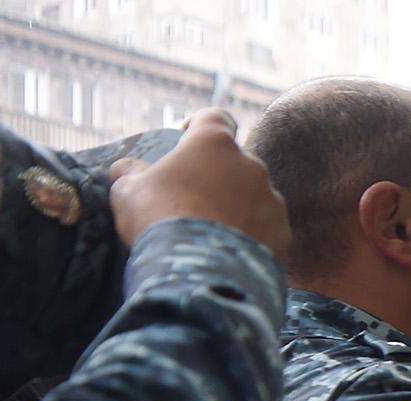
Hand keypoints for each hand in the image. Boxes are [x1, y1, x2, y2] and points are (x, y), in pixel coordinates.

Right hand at [108, 109, 290, 260]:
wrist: (199, 274)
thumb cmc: (159, 222)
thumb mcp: (128, 192)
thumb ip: (130, 173)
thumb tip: (127, 168)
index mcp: (214, 143)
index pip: (214, 117)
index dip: (199, 125)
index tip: (186, 138)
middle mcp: (251, 165)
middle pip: (235, 162)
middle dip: (217, 175)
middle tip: (194, 199)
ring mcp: (272, 199)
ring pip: (254, 196)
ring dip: (237, 206)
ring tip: (213, 233)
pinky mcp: (283, 233)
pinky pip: (267, 229)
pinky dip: (253, 235)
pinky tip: (231, 252)